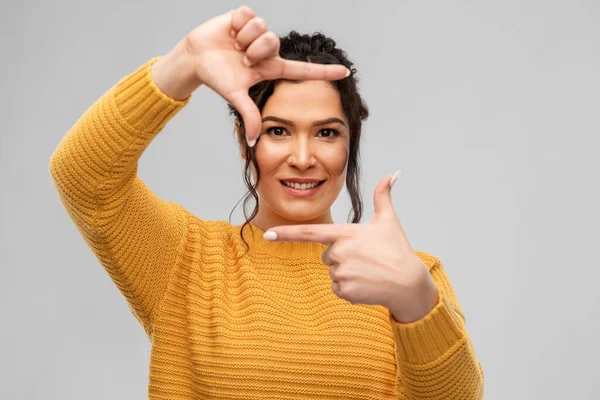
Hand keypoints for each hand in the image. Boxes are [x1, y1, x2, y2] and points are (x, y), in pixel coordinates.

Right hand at [183, 6, 349, 144]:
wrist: (196, 58)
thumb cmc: (217, 78)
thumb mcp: (235, 96)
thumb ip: (249, 116)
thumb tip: (252, 142)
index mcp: (271, 68)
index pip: (303, 71)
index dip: (324, 72)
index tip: (347, 72)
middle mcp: (268, 50)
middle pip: (274, 42)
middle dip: (254, 51)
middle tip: (241, 58)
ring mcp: (257, 33)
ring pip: (263, 28)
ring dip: (245, 38)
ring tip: (234, 45)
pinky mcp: (245, 17)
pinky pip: (250, 15)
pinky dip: (237, 24)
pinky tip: (230, 31)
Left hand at [263, 171, 439, 322]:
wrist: (409, 284)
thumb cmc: (398, 250)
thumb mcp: (389, 221)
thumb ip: (383, 196)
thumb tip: (393, 173)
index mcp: (345, 233)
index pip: (309, 232)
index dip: (287, 233)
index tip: (268, 234)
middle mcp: (339, 252)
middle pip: (326, 255)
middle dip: (341, 257)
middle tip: (365, 258)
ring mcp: (341, 273)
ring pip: (332, 272)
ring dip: (346, 273)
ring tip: (368, 271)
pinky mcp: (344, 291)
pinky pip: (337, 288)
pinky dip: (349, 288)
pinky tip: (366, 284)